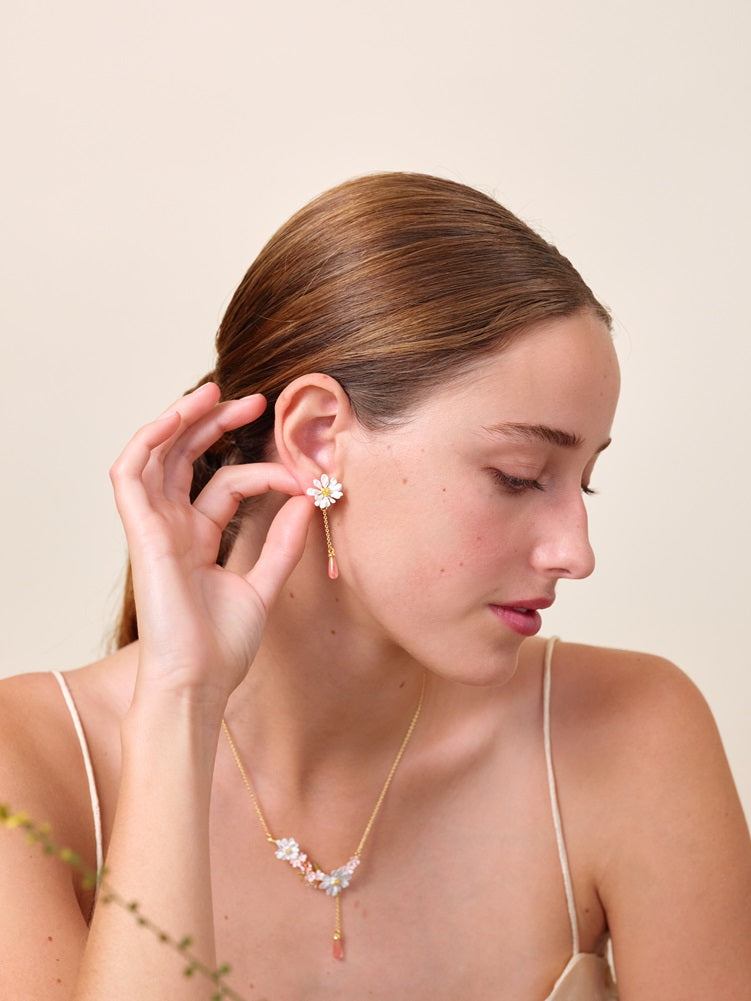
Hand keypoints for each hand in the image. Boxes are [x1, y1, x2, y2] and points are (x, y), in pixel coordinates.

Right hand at [110, 383, 312, 706]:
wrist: (198, 682)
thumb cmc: (222, 647)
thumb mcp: (263, 586)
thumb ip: (282, 544)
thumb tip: (305, 502)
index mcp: (198, 538)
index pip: (227, 484)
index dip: (264, 472)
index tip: (302, 479)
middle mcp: (173, 527)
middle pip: (186, 458)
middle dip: (216, 424)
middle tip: (255, 401)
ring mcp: (154, 528)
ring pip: (156, 455)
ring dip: (181, 420)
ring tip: (215, 393)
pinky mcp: (140, 532)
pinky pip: (129, 473)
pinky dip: (148, 439)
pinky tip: (178, 416)